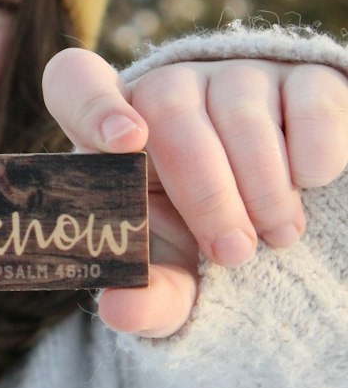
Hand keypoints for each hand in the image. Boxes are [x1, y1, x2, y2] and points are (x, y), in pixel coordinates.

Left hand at [42, 50, 347, 337]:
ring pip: (239, 106)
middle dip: (203, 188)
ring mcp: (235, 77)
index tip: (124, 143)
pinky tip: (311, 184)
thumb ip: (150, 296)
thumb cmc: (207, 244)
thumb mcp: (179, 277)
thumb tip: (118, 310)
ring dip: (261, 182)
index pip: (76, 82)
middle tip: (234, 253)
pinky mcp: (301, 78)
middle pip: (166, 105)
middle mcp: (171, 90)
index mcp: (117, 133)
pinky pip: (306, 99)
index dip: (93, 104)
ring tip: (278, 236)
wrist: (287, 226)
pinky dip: (312, 149)